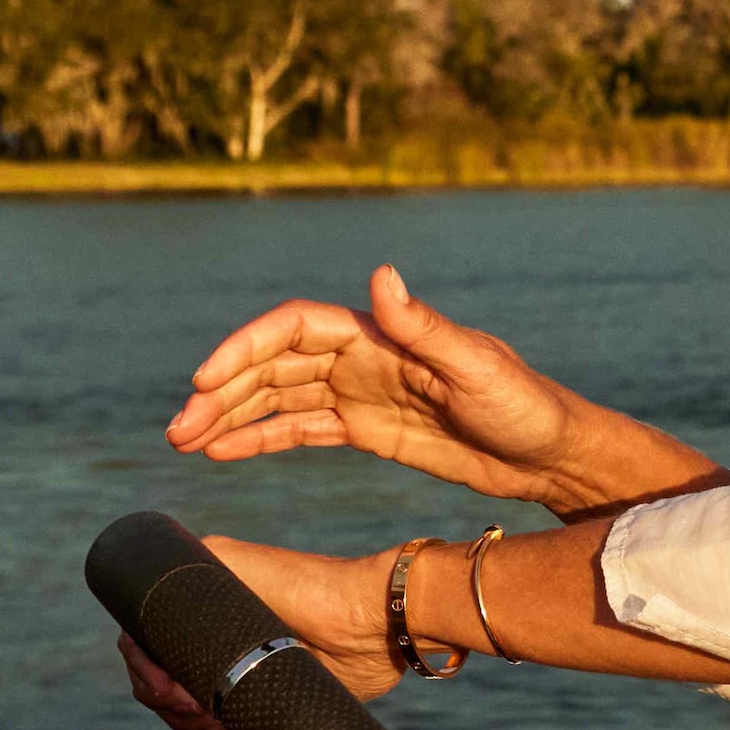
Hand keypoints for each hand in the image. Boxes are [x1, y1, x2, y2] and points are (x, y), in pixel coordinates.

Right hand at [114, 535, 399, 729]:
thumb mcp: (241, 568)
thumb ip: (190, 576)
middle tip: (204, 708)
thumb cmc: (312, 590)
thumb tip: (144, 603)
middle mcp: (209, 641)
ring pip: (186, 718)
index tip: (169, 691)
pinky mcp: (259, 705)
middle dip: (175, 707)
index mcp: (196, 608)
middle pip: (158, 688)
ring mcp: (233, 675)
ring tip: (228, 726)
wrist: (372, 626)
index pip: (142, 646)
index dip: (146, 673)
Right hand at [170, 265, 587, 505]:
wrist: (550, 455)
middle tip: (178, 430)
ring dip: (229, 417)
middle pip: (273, 365)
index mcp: (381, 335)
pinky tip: (222, 453)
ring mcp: (361, 392)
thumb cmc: (525, 406)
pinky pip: (300, 429)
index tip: (207, 380)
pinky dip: (259, 438)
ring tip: (183, 442)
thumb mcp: (478, 368)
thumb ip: (424, 327)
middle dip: (223, 392)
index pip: (295, 329)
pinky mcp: (367, 430)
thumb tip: (380, 275)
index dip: (247, 347)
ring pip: (277, 398)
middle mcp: (363, 356)